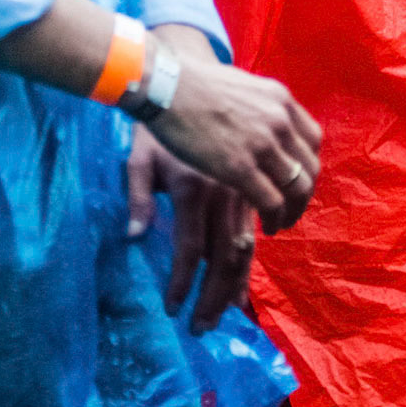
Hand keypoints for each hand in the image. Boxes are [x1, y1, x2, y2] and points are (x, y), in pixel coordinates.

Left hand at [127, 122, 256, 330]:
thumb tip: (136, 237)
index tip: (174, 312)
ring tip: (227, 310)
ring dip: (239, 281)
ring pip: (252, 242)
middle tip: (203, 327)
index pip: (190, 251)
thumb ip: (139, 199)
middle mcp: (224, 190)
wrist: (187, 80)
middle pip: (226, 258)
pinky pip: (269, 213)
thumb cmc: (158, 124)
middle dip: (214, 298)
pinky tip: (249, 269)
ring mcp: (246, 181)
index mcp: (192, 189)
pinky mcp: (261, 171)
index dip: (183, 285)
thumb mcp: (138, 161)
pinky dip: (259, 249)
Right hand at [142, 48, 320, 234]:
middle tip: (291, 208)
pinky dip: (274, 219)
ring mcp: (261, 144)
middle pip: (309, 167)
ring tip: (280, 223)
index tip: (294, 179)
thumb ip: (259, 105)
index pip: (312, 140)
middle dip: (304, 193)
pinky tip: (265, 227)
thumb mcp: (241, 85)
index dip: (307, 165)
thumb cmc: (194, 84)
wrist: (166, 83)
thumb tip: (262, 119)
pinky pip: (272, 202)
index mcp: (280, 99)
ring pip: (297, 188)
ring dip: (293, 211)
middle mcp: (279, 120)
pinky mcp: (239, 167)